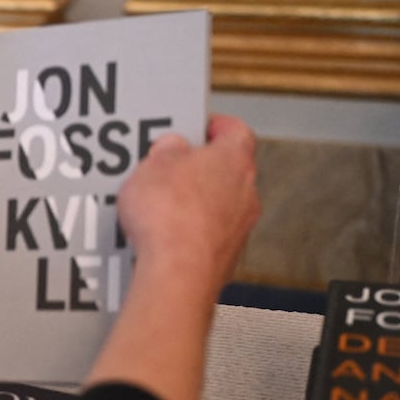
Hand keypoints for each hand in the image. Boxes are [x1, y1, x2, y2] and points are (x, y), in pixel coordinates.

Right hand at [118, 114, 258, 296]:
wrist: (176, 273)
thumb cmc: (171, 219)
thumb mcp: (153, 165)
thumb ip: (167, 150)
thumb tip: (171, 148)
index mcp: (235, 159)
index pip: (234, 131)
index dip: (214, 126)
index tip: (199, 127)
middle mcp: (246, 193)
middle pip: (225, 171)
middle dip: (196, 170)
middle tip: (168, 169)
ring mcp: (239, 229)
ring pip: (216, 207)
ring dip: (192, 206)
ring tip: (157, 208)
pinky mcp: (225, 258)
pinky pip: (206, 237)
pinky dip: (188, 235)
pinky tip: (161, 237)